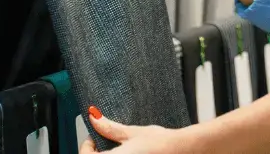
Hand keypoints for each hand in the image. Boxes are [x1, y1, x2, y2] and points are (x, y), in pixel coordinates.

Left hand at [79, 107, 196, 153]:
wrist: (183, 150)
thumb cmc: (162, 143)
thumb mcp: (133, 133)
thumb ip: (110, 128)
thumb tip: (95, 118)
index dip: (86, 146)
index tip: (93, 139)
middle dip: (95, 153)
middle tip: (101, 145)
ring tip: (117, 150)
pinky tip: (128, 153)